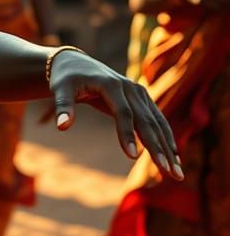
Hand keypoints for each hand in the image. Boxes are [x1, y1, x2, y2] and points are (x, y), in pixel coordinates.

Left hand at [49, 49, 181, 178]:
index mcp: (110, 84)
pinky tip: (174, 158)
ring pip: (157, 122)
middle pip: (146, 120)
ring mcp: (139, 92)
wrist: (77, 63)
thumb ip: (62, 106)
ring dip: (168, 147)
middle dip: (158, 147)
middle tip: (169, 173)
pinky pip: (157, 121)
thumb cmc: (66, 78)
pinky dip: (166, 138)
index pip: (122, 112)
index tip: (132, 156)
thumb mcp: (59, 89)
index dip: (127, 134)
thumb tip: (61, 126)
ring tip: (177, 173)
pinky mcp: (143, 99)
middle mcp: (130, 87)